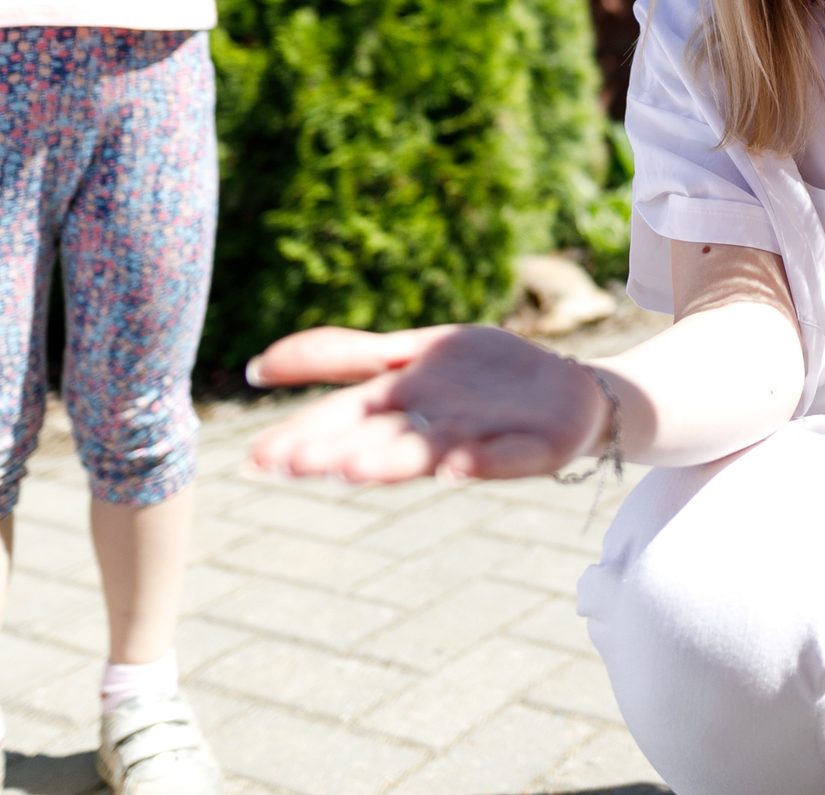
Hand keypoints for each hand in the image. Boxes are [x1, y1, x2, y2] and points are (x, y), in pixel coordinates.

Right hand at [245, 324, 611, 482]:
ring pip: (432, 453)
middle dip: (342, 453)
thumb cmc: (478, 378)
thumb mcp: (407, 355)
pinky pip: (508, 456)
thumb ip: (341, 357)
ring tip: (358, 468)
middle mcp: (433, 430)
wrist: (565, 390)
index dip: (305, 438)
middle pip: (381, 442)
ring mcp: (483, 440)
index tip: (261, 457)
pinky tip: (456, 465)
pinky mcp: (534, 448)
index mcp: (401, 409)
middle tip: (297, 465)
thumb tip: (259, 368)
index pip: (343, 422)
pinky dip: (482, 462)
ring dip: (396, 462)